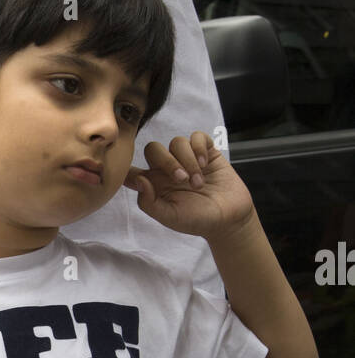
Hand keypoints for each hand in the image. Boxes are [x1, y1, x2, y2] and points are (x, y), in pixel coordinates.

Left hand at [123, 132, 254, 238]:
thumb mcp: (169, 217)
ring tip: (199, 182)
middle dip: (167, 162)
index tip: (141, 175)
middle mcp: (166, 169)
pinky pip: (196, 137)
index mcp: (154, 184)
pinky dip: (199, 148)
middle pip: (153, 149)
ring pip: (176, 142)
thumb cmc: (197, 220)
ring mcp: (186, 158)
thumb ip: (148, 202)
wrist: (228, 218)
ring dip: (188, 161)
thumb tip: (138, 180)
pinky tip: (205, 164)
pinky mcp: (206, 151)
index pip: (132, 169)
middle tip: (182, 180)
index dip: (128, 167)